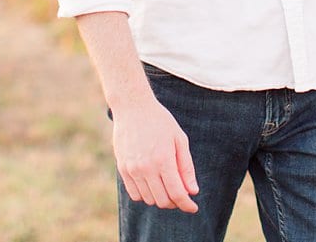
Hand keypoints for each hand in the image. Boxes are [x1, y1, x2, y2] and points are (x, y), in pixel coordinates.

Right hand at [112, 96, 199, 212]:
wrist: (132, 107)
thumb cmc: (160, 121)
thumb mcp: (179, 140)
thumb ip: (186, 167)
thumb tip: (192, 191)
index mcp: (164, 159)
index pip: (177, 194)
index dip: (187, 204)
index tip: (193, 208)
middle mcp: (146, 167)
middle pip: (163, 201)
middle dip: (175, 202)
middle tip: (181, 194)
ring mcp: (132, 169)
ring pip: (149, 199)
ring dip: (161, 198)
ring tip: (167, 186)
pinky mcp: (122, 168)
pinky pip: (135, 194)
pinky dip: (146, 195)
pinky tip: (153, 184)